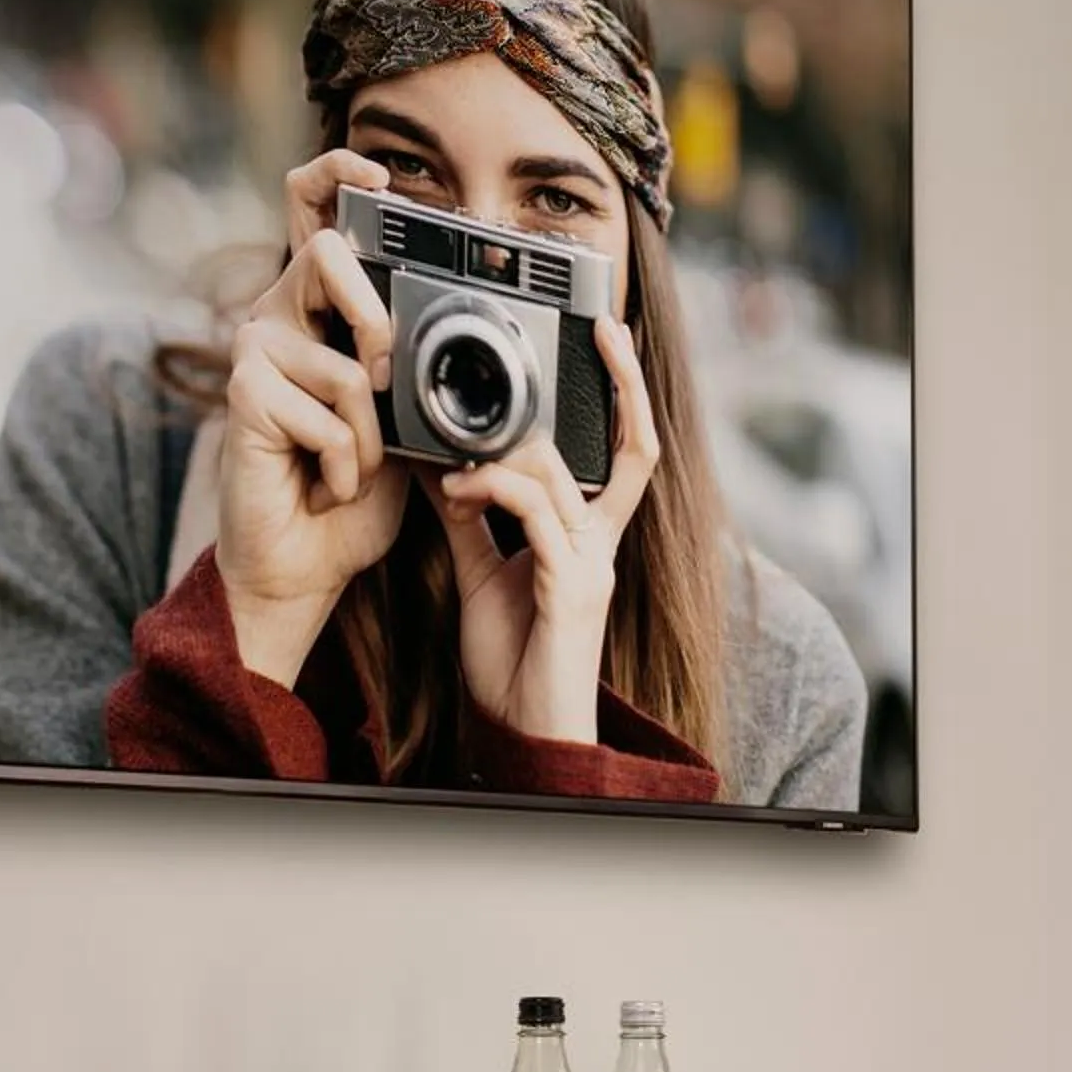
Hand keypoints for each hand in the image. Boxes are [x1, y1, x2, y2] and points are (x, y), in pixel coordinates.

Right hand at [215, 151, 409, 686]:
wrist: (305, 565)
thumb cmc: (353, 495)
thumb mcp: (406, 422)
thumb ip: (418, 369)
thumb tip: (468, 331)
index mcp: (320, 311)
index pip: (311, 211)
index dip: (338, 176)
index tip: (381, 179)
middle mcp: (279, 316)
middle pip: (325, 255)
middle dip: (374, 322)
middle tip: (379, 384)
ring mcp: (255, 349)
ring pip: (345, 361)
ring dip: (369, 434)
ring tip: (349, 466)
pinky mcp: (244, 391)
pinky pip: (329, 412)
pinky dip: (346, 464)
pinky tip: (323, 483)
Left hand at [426, 318, 659, 749]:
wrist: (525, 733)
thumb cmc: (513, 666)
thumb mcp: (482, 577)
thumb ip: (471, 521)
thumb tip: (444, 470)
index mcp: (588, 539)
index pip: (626, 452)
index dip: (628, 394)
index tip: (608, 337)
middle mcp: (601, 545)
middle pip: (609, 449)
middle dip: (597, 393)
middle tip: (569, 347)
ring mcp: (592, 564)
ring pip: (558, 475)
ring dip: (497, 460)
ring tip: (451, 472)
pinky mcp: (572, 586)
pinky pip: (536, 514)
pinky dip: (494, 491)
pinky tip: (459, 494)